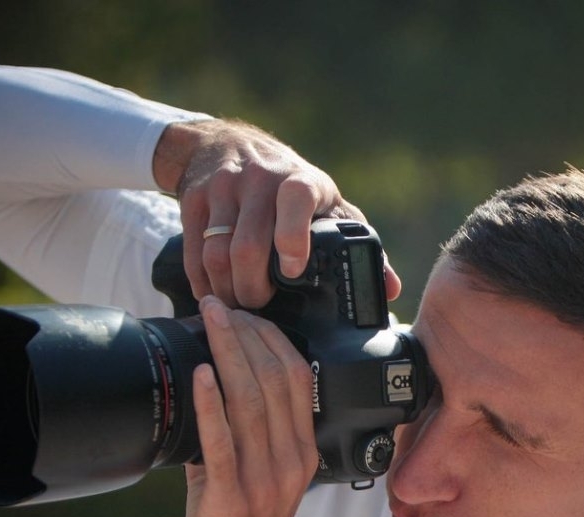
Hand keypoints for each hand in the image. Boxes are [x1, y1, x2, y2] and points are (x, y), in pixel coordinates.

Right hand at [153, 119, 400, 307]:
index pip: (297, 200)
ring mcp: (223, 187)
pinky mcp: (194, 198)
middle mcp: (260, 179)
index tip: (291, 270)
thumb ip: (356, 242)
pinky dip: (201, 281)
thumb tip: (389, 289)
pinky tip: (213, 293)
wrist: (226, 142)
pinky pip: (193, 252)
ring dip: (226, 291)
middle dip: (253, 290)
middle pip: (248, 247)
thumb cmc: (287, 183)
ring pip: (217, 254)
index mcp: (302, 181)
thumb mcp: (325, 202)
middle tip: (260, 307)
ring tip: (237, 306)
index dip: (293, 237)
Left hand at [171, 296, 317, 516]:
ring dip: (228, 353)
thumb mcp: (256, 470)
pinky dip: (211, 402)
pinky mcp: (231, 497)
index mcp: (303, 450)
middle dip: (246, 335)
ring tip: (208, 321)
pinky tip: (202, 373)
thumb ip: (243, 427)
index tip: (247, 314)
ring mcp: (264, 480)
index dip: (272, 339)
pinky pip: (222, 440)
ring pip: (250, 401)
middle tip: (219, 307)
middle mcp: (291, 461)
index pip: (298, 378)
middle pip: (274, 380)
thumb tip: (212, 374)